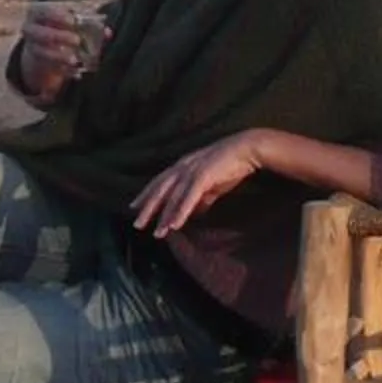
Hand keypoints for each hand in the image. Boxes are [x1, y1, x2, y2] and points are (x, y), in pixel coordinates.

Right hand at [15, 1, 107, 102]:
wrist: (42, 46)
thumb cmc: (60, 28)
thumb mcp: (72, 23)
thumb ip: (90, 26)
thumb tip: (108, 33)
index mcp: (37, 13)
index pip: (43, 11)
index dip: (57, 15)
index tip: (72, 20)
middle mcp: (30, 29)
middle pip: (40, 33)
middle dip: (59, 37)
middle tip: (76, 40)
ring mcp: (31, 47)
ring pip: (42, 52)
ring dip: (59, 57)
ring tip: (75, 60)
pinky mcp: (36, 63)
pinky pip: (48, 67)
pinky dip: (63, 70)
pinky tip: (75, 72)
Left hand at [129, 132, 267, 235]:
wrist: (247, 149)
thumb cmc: (230, 165)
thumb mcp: (211, 184)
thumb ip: (200, 197)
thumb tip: (194, 213)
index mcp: (182, 166)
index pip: (159, 182)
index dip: (146, 195)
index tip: (134, 207)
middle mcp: (182, 167)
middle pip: (160, 189)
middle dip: (148, 208)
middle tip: (137, 225)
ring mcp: (192, 170)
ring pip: (173, 196)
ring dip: (164, 216)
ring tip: (157, 233)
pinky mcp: (204, 175)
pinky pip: (189, 196)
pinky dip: (181, 211)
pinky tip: (175, 225)